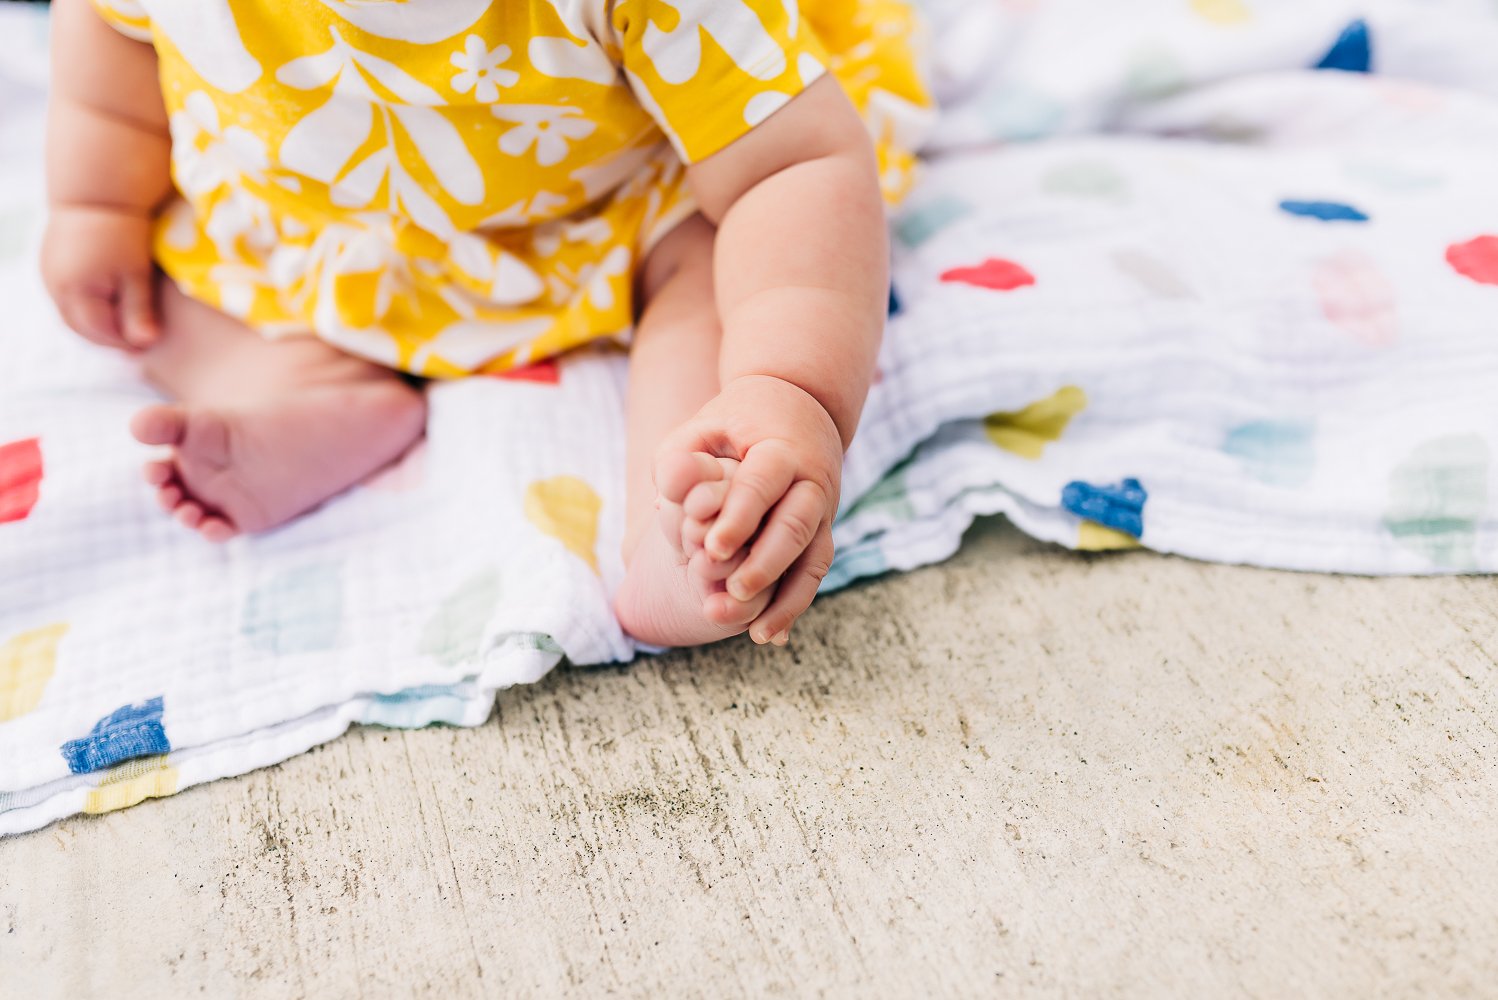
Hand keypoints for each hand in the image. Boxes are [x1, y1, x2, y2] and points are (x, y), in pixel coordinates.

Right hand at [41, 204, 159, 350]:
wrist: (95, 191)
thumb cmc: (122, 232)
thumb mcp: (136, 273)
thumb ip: (139, 310)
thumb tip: (145, 343)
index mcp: (75, 291)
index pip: (99, 332)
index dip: (124, 342)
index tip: (148, 345)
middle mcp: (54, 287)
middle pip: (80, 328)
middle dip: (107, 339)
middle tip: (135, 344)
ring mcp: (47, 276)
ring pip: (70, 315)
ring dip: (94, 326)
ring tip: (122, 328)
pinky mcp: (48, 265)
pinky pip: (65, 298)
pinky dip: (84, 309)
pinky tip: (105, 307)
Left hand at [658, 374, 843, 644]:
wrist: (798, 409)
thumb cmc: (735, 423)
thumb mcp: (703, 428)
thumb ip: (681, 457)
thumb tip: (669, 487)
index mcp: (781, 450)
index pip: (763, 483)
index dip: (739, 517)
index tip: (712, 549)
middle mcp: (811, 482)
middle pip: (797, 525)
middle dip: (766, 562)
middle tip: (733, 591)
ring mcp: (823, 510)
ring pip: (815, 557)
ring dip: (788, 598)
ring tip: (756, 632)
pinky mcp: (822, 533)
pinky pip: (814, 573)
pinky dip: (794, 605)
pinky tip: (770, 636)